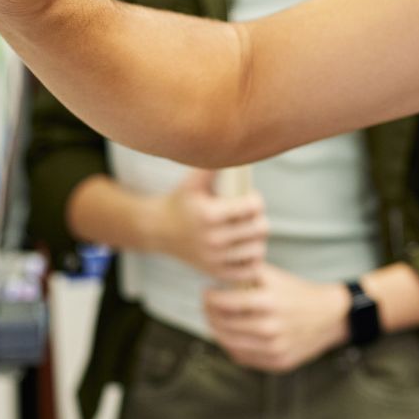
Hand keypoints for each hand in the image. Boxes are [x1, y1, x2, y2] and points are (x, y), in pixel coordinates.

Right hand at [152, 168, 266, 282]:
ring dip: (257, 239)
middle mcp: (212, 239)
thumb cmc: (180, 201)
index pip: (253, 207)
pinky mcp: (215, 272)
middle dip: (258, 218)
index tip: (248, 198)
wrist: (158, 229)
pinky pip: (249, 271)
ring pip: (257, 250)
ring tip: (248, 231)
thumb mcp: (193, 181)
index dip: (255, 200)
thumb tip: (231, 146)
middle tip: (250, 215)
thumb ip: (213, 166)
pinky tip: (245, 249)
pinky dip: (252, 260)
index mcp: (209, 215)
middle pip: (260, 229)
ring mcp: (214, 259)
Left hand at [202, 264, 349, 372]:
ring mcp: (274, 348)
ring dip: (217, 331)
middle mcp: (271, 328)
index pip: (227, 302)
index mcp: (270, 302)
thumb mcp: (277, 277)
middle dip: (210, 313)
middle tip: (206, 306)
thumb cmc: (299, 293)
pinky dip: (231, 346)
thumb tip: (221, 266)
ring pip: (230, 343)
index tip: (206, 292)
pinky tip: (230, 335)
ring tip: (215, 320)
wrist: (330, 316)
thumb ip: (249, 271)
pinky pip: (243, 357)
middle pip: (225, 324)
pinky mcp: (277, 362)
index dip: (210, 297)